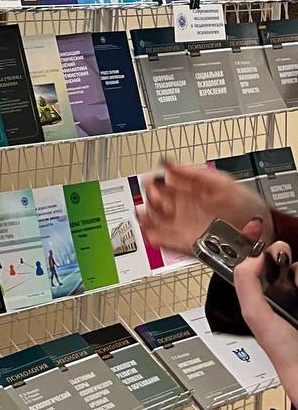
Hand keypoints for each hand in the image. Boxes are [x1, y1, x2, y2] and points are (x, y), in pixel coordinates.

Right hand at [137, 162, 272, 257]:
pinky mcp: (185, 244)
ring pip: (154, 220)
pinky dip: (155, 237)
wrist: (261, 233)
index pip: (161, 181)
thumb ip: (197, 174)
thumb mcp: (224, 183)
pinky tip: (152, 233)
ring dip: (147, 217)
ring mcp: (182, 225)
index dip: (155, 180)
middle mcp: (182, 207)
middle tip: (158, 200)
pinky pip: (164, 241)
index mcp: (188, 189)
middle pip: (153, 200)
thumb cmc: (245, 206)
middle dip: (151, 198)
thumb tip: (170, 165)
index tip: (157, 181)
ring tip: (146, 215)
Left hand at [234, 241, 297, 407]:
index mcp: (257, 293)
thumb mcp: (256, 313)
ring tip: (295, 284)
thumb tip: (252, 255)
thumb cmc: (283, 351)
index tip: (257, 225)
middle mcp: (277, 291)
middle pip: (278, 257)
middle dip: (279, 251)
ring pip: (296, 266)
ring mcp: (294, 294)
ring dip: (296, 269)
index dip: (252, 241)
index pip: (251, 260)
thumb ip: (247, 282)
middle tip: (282, 256)